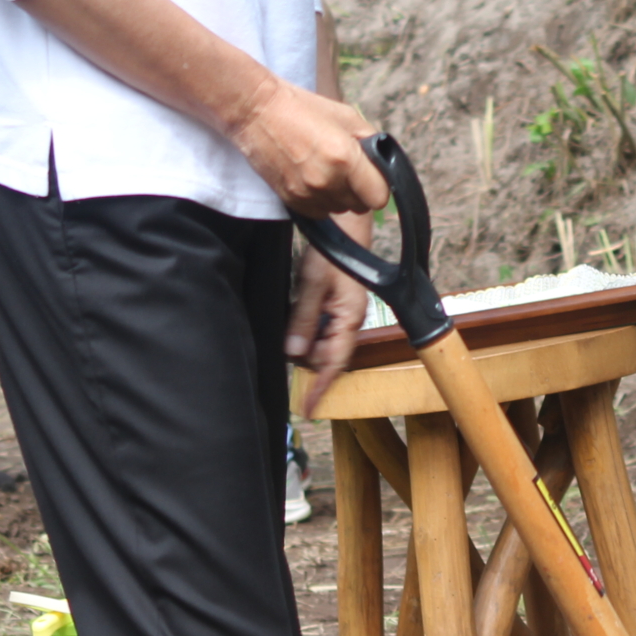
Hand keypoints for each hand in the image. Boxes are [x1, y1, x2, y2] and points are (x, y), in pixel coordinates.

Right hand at [225, 78, 392, 218]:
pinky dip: (322, 202)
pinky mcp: (290, 200)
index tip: (374, 175)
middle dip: (361, 190)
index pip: (379, 196)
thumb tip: (384, 162)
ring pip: (340, 210)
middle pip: (360, 206)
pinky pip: (319, 213)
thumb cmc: (304, 108)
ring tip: (329, 171)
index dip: (380, 186)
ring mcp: (306, 193)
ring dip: (341, 196)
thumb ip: (370, 142)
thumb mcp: (347, 116)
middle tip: (350, 169)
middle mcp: (327, 181)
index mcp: (345, 158)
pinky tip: (315, 179)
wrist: (258, 112)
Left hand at [287, 237, 371, 415]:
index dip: (321, 386)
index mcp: (349, 319)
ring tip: (292, 318)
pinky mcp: (333, 306)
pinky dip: (304, 327)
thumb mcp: (311, 285)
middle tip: (287, 341)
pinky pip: (317, 327)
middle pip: (324, 355)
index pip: (335, 363)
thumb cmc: (332, 252)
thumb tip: (294, 352)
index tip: (308, 407)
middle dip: (305, 356)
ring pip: (318, 341)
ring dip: (303, 339)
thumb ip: (303, 319)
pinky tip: (295, 313)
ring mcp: (341, 314)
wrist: (343, 228)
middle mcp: (348, 321)